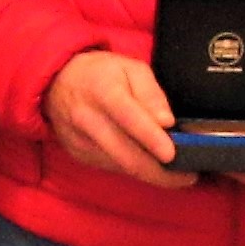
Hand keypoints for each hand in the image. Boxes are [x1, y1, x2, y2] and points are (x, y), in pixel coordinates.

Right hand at [44, 50, 192, 189]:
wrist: (57, 83)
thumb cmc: (100, 73)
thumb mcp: (131, 68)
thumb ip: (151, 92)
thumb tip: (166, 121)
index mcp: (102, 90)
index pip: (128, 117)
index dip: (150, 138)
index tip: (171, 154)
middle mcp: (87, 118)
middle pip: (125, 154)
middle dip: (159, 172)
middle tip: (187, 177)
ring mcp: (80, 141)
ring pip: (121, 167)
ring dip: (150, 175)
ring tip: (175, 175)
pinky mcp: (79, 155)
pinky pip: (112, 167)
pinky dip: (134, 170)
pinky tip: (149, 166)